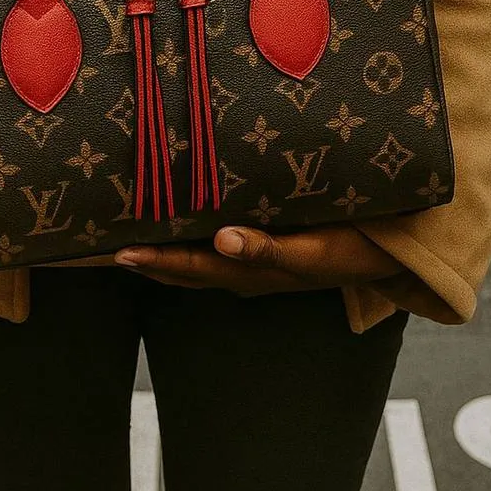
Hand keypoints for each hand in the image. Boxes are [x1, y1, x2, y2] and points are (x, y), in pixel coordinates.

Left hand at [113, 224, 405, 296]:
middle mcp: (242, 269)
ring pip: (193, 260)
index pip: (189, 268)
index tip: (118, 251)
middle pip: (181, 268)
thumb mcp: (315, 251)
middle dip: (144, 258)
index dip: (153, 261)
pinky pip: (213, 246)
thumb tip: (222, 241)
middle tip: (100, 245)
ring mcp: (251, 262)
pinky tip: (175, 219)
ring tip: (124, 234)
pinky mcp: (262, 247)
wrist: (390, 253)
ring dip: (161, 251)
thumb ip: (269, 250)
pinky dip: (187, 237)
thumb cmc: (352, 248)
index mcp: (249, 272)